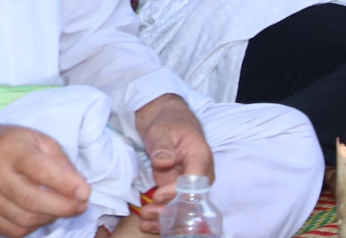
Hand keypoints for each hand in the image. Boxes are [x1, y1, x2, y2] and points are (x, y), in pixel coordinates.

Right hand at [0, 123, 89, 237]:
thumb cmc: (15, 145)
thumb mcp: (40, 141)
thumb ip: (61, 162)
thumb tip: (79, 187)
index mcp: (12, 150)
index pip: (40, 170)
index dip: (65, 184)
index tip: (85, 193)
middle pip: (31, 199)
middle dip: (63, 207)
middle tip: (82, 206)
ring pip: (23, 219)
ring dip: (51, 218)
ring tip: (66, 210)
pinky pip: (12, 231)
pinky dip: (34, 228)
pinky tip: (43, 216)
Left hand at [134, 94, 213, 232]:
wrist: (166, 121)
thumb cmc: (168, 122)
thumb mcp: (162, 130)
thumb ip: (163, 146)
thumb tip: (164, 161)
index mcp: (200, 156)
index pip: (195, 180)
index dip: (178, 192)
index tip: (158, 195)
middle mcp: (199, 174)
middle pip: (192, 200)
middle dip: (171, 212)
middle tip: (148, 213)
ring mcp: (188, 184)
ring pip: (183, 208)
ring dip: (165, 219)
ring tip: (145, 222)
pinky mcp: (176, 190)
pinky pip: (174, 207)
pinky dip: (161, 219)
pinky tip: (147, 225)